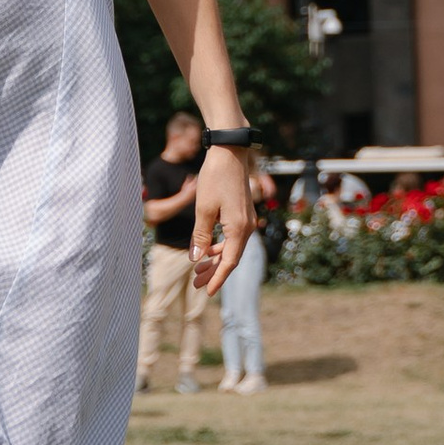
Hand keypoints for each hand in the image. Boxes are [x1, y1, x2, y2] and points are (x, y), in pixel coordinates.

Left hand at [188, 143, 252, 298]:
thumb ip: (200, 236)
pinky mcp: (242, 213)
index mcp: (239, 229)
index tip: (206, 292)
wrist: (230, 152)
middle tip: (196, 284)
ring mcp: (246, 220)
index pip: (229, 262)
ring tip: (198, 269)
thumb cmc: (215, 178)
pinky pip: (232, 237)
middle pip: (231, 258)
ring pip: (231, 248)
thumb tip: (196, 258)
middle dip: (213, 272)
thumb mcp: (203, 209)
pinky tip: (207, 249)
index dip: (217, 278)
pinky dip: (220, 245)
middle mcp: (247, 227)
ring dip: (215, 259)